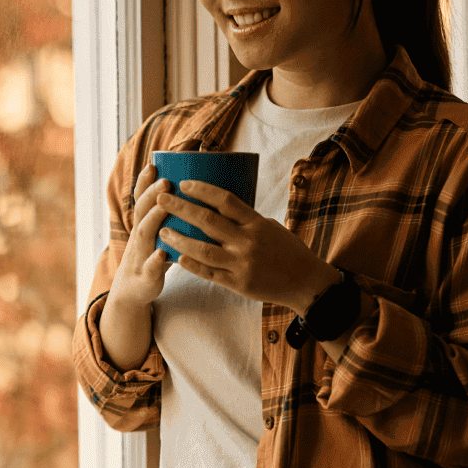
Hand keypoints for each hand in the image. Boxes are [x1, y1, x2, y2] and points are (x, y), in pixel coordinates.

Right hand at [106, 163, 175, 310]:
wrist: (134, 288)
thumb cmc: (152, 254)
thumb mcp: (156, 231)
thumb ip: (168, 213)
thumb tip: (192, 188)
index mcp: (144, 224)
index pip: (141, 199)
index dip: (145, 182)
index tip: (153, 164)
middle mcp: (140, 236)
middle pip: (142, 211)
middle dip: (151, 194)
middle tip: (165, 180)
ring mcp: (142, 254)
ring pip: (144, 234)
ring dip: (153, 218)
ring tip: (163, 206)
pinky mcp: (147, 275)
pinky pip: (150, 267)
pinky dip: (155, 260)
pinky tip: (162, 253)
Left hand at [157, 178, 339, 313]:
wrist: (306, 283)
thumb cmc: (287, 250)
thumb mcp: (270, 226)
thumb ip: (245, 219)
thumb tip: (217, 204)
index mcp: (256, 223)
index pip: (225, 200)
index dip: (202, 190)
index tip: (182, 183)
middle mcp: (248, 241)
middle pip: (208, 221)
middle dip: (181, 208)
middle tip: (161, 199)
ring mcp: (242, 264)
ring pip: (203, 249)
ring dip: (180, 239)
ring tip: (162, 231)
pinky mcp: (239, 284)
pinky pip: (210, 273)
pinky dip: (192, 265)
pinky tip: (176, 257)